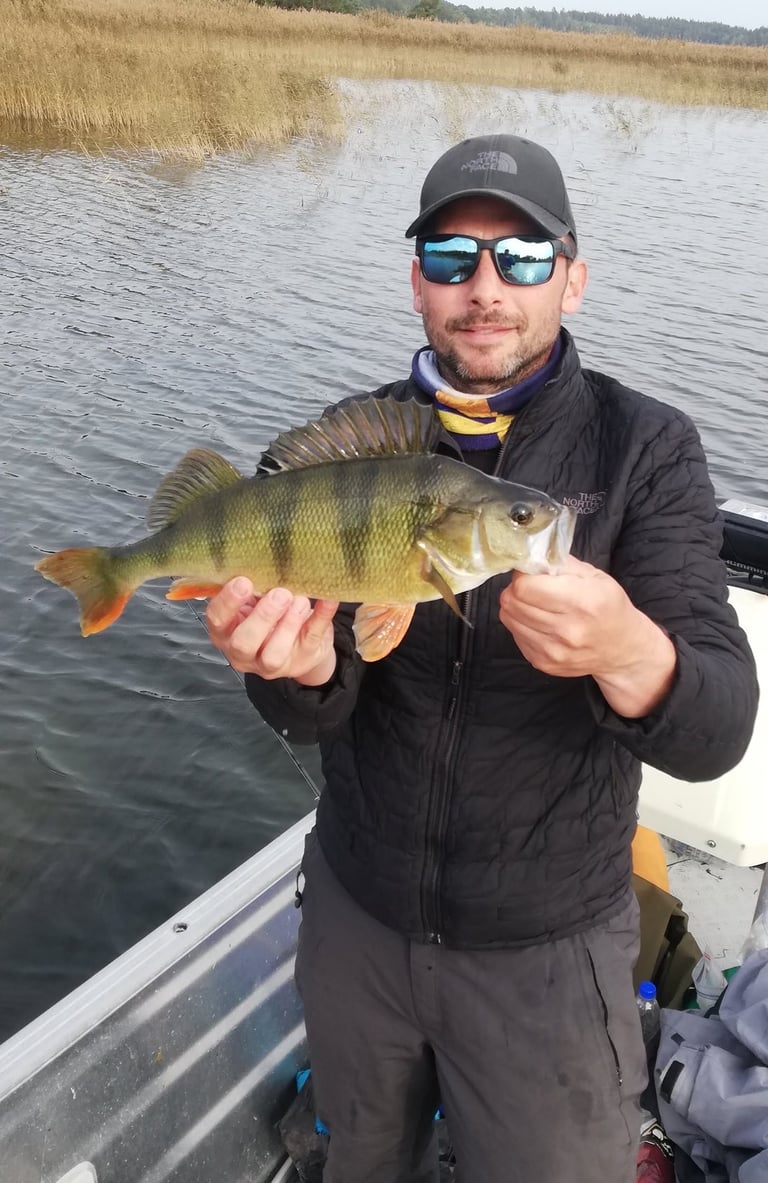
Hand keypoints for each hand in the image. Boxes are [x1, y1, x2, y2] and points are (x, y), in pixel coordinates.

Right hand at [206, 578, 338, 685]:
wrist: (299, 643)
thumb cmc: (267, 614)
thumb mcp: (252, 601)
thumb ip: (250, 588)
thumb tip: (258, 558)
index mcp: (225, 632)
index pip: (217, 621)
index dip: (228, 602)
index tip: (244, 581)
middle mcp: (243, 653)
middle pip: (243, 643)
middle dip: (261, 617)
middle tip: (279, 594)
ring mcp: (272, 663)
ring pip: (273, 655)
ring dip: (288, 624)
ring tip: (299, 600)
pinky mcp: (302, 658)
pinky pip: (312, 638)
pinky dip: (321, 616)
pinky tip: (328, 598)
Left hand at [498, 556, 676, 716]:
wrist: (622, 650)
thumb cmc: (610, 608)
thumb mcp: (596, 577)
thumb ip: (562, 563)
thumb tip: (531, 556)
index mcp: (582, 602)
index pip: (525, 586)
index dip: (522, 575)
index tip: (530, 572)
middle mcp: (566, 630)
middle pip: (512, 602)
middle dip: (516, 589)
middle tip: (530, 586)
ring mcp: (553, 650)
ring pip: (508, 618)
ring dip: (516, 606)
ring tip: (535, 603)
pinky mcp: (543, 663)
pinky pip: (514, 635)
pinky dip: (521, 624)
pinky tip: (540, 622)